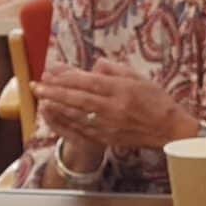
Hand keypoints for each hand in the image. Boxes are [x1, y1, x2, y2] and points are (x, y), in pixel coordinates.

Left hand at [37, 60, 187, 150]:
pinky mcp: (107, 138)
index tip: (51, 72)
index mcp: (121, 90)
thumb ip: (114, 70)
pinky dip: (66, 123)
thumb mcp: (138, 77)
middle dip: (54, 91)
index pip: (88, 82)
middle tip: (37, 85)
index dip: (66, 77)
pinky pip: (81, 130)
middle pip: (77, 98)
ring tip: (41, 98)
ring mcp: (109, 126)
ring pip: (76, 115)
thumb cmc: (155, 100)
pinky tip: (55, 116)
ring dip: (56, 106)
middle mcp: (113, 108)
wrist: (169, 129)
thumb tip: (93, 66)